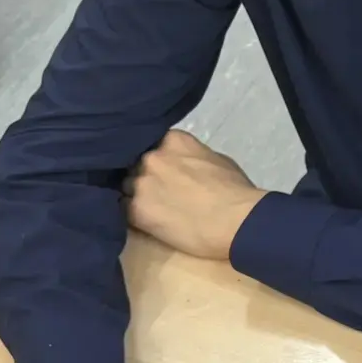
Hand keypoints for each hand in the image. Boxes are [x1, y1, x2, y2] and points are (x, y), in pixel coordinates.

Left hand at [124, 129, 265, 259]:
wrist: (236, 221)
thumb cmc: (237, 191)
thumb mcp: (218, 161)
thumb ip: (192, 157)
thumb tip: (186, 166)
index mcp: (173, 140)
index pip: (153, 145)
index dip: (159, 160)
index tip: (165, 171)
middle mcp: (151, 157)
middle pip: (136, 165)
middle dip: (145, 176)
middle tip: (160, 192)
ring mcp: (141, 183)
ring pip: (127, 187)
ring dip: (137, 196)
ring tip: (154, 210)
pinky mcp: (135, 210)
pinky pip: (124, 210)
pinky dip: (133, 215)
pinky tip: (147, 222)